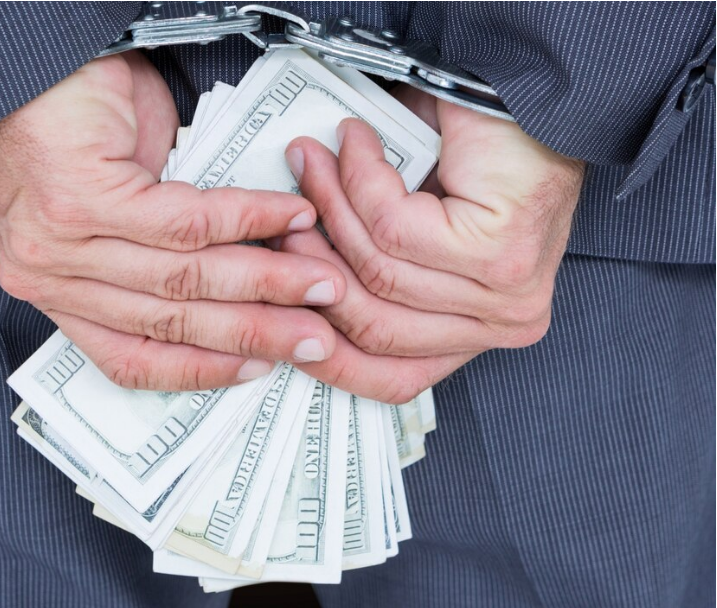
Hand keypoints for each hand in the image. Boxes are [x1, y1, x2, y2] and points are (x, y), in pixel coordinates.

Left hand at [0, 52, 345, 390]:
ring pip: (185, 278)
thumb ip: (158, 255)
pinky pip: (188, 223)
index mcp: (55, 290)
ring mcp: (63, 242)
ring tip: (318, 281)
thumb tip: (238, 282)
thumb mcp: (112, 210)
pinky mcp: (85, 199)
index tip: (257, 369)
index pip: (129, 357)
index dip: (201, 370)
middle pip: (171, 322)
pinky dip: (250, 219)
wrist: (28, 61)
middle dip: (254, 333)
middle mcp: (51, 277)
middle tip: (312, 338)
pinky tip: (289, 215)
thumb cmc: (66, 127)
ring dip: (266, 282)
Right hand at [278, 88, 583, 402]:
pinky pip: (394, 229)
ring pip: (378, 271)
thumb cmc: (478, 152)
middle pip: (375, 327)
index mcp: (479, 330)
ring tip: (312, 161)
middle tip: (285, 217)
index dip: (329, 355)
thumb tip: (291, 274)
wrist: (532, 93)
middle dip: (313, 268)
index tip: (282, 311)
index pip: (395, 377)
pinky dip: (361, 181)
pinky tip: (357, 142)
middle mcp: (500, 324)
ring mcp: (505, 294)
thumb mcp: (413, 228)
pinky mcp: (498, 253)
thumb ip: (366, 264)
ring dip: (332, 207)